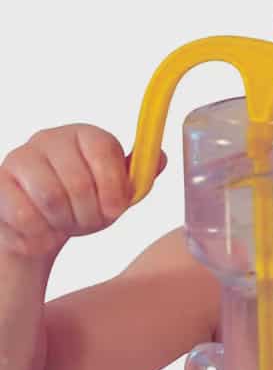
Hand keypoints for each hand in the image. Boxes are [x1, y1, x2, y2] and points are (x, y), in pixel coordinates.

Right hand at [0, 124, 165, 259]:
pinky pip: (24, 214)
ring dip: (65, 223)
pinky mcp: (0, 182)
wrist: (40, 228)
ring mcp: (21, 158)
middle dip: (90, 214)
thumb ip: (137, 177)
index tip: (115, 209)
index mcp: (85, 136)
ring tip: (65, 224)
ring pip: (50, 197)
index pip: (104, 150)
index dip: (113, 186)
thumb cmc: (82, 206)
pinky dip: (40, 233)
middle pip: (79, 181)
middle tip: (88, 222)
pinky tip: (43, 230)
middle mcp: (51, 139)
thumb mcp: (115, 193)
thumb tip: (160, 158)